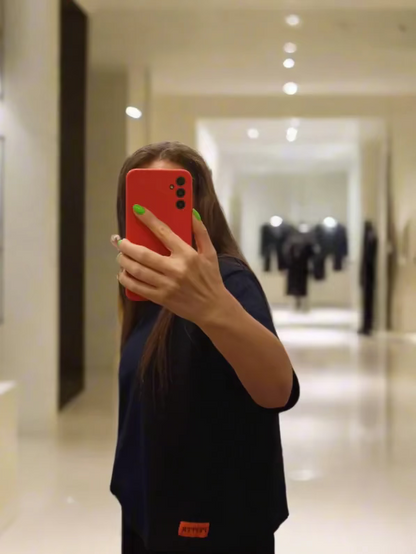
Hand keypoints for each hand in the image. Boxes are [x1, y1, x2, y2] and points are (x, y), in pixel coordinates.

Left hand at [111, 208, 228, 325]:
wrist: (212, 308)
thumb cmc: (210, 278)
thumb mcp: (210, 253)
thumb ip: (200, 231)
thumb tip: (191, 212)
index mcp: (187, 255)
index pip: (164, 232)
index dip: (149, 220)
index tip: (137, 210)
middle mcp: (175, 269)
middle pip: (143, 254)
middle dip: (127, 246)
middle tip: (120, 242)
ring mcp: (166, 285)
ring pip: (137, 271)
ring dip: (124, 262)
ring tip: (120, 256)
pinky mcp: (161, 298)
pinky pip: (138, 288)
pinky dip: (126, 280)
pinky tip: (123, 274)